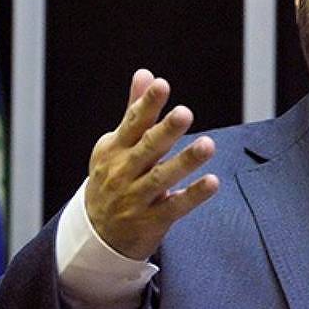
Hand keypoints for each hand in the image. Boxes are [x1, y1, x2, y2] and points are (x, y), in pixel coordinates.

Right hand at [85, 69, 218, 259]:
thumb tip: (146, 73)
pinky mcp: (152, 220)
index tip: (161, 84)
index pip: (133, 122)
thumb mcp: (116, 145)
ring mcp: (136, 197)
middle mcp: (123, 172)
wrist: (96, 235)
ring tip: (208, 144)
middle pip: (147, 148)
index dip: (148, 103)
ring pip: (162, 177)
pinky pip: (175, 206)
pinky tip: (212, 182)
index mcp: (115, 149)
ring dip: (185, 161)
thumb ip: (135, 111)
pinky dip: (193, 195)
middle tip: (185, 113)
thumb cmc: (112, 178)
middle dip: (165, 131)